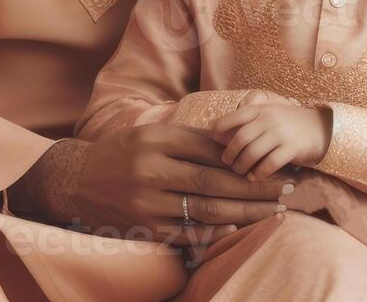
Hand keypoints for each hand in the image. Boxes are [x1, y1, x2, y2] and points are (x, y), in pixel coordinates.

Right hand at [9, 124, 290, 244]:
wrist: (77, 180)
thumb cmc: (124, 153)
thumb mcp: (152, 134)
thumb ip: (192, 139)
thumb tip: (238, 142)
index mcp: (157, 141)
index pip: (212, 151)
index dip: (248, 158)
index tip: (277, 162)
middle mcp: (151, 171)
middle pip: (216, 182)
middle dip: (257, 187)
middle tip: (288, 188)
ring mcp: (148, 203)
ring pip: (207, 210)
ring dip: (246, 212)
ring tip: (274, 209)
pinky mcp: (146, 228)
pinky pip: (190, 232)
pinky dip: (217, 232)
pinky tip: (241, 228)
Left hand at [211, 103, 331, 180]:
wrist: (322, 127)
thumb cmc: (289, 122)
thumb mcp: (270, 112)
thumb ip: (249, 118)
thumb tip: (218, 130)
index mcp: (261, 109)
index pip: (233, 117)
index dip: (220, 130)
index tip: (215, 141)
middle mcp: (269, 119)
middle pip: (240, 139)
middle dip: (230, 154)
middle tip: (227, 162)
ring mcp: (281, 134)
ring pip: (252, 153)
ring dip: (242, 166)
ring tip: (239, 171)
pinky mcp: (292, 149)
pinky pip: (269, 164)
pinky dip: (258, 173)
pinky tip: (254, 177)